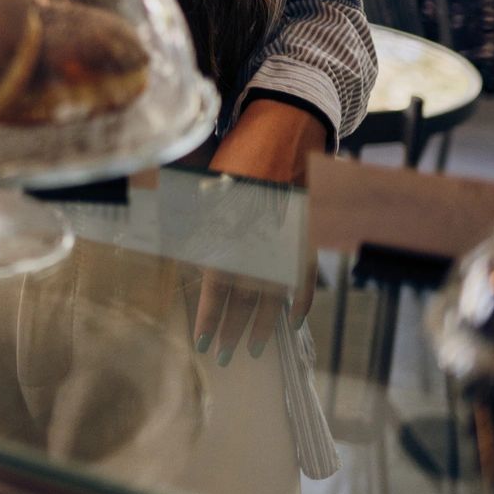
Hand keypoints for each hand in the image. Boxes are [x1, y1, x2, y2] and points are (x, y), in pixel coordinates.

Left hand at [190, 98, 328, 364]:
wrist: (285, 137)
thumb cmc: (238, 160)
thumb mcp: (207, 189)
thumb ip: (198, 226)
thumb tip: (186, 257)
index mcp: (231, 236)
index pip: (217, 287)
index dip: (210, 316)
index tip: (203, 341)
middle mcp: (259, 247)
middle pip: (244, 299)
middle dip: (232, 329)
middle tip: (224, 356)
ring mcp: (286, 248)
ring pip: (274, 296)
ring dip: (262, 324)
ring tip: (253, 348)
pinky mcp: (308, 241)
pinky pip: (306, 280)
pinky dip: (300, 301)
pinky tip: (293, 321)